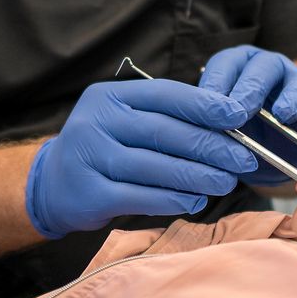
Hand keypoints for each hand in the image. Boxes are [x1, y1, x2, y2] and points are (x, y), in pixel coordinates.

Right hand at [25, 78, 257, 239]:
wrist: (52, 185)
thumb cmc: (103, 149)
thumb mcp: (124, 121)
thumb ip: (164, 119)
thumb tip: (227, 125)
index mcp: (109, 96)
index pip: (164, 95)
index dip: (205, 105)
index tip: (239, 116)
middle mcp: (96, 122)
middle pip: (164, 132)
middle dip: (211, 146)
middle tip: (244, 159)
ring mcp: (88, 157)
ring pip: (155, 167)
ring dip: (198, 176)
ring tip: (226, 183)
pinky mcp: (89, 193)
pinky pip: (140, 197)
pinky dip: (172, 200)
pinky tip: (195, 201)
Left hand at [199, 45, 296, 184]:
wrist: (275, 160)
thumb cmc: (244, 138)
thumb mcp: (225, 132)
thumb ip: (215, 124)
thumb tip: (207, 126)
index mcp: (239, 68)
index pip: (226, 63)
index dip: (218, 82)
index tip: (211, 106)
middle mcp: (270, 68)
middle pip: (264, 65)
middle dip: (251, 87)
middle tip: (242, 110)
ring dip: (291, 97)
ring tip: (282, 115)